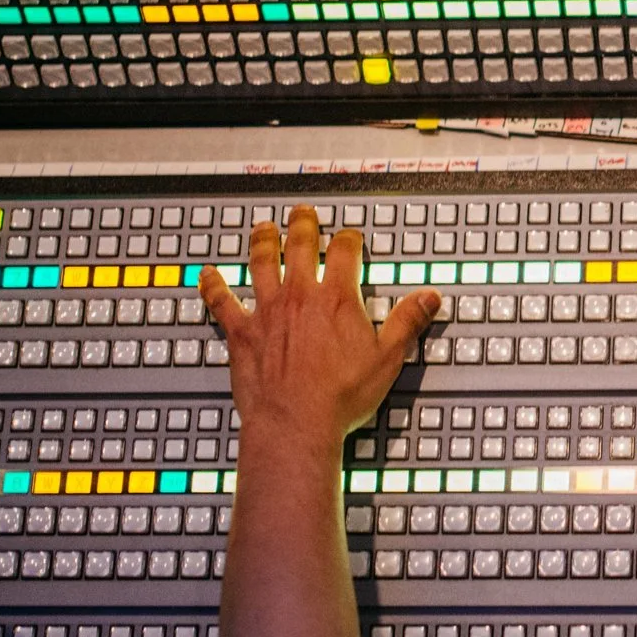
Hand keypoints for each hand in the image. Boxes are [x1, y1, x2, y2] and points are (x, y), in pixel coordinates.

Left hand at [198, 206, 441, 458]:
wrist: (296, 422)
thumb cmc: (340, 396)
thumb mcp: (387, 359)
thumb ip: (407, 322)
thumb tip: (428, 298)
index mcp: (337, 299)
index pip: (345, 252)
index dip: (349, 239)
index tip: (351, 237)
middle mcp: (300, 297)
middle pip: (300, 247)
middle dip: (303, 226)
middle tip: (303, 214)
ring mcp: (268, 312)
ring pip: (262, 264)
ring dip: (263, 242)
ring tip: (264, 229)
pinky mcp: (242, 333)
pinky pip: (222, 302)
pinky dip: (214, 286)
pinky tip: (208, 275)